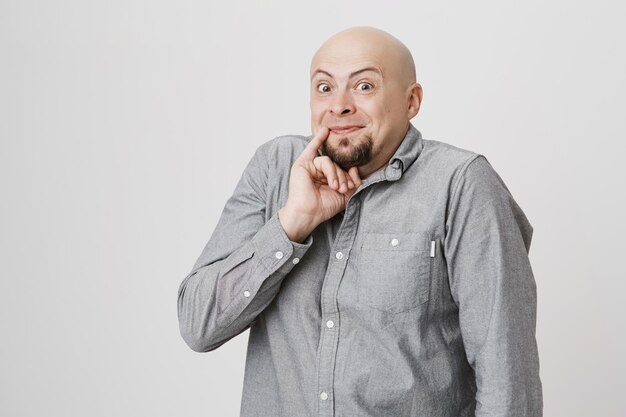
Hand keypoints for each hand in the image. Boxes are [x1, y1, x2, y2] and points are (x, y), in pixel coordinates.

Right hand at [278, 127, 362, 241]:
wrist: (309, 214)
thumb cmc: (324, 207)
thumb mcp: (345, 195)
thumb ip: (353, 182)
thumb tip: (355, 168)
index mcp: (328, 180)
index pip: (342, 170)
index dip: (348, 176)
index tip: (351, 186)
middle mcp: (319, 172)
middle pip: (336, 166)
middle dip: (342, 176)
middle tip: (342, 188)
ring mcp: (310, 168)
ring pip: (328, 161)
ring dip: (334, 173)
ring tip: (334, 186)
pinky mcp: (302, 164)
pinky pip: (312, 148)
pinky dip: (319, 140)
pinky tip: (325, 131)